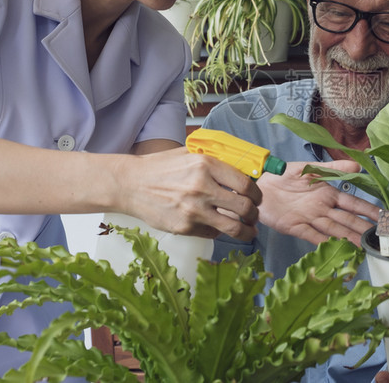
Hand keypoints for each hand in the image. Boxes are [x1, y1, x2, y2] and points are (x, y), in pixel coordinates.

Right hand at [122, 147, 261, 240]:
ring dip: (246, 231)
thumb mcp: (189, 155)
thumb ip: (214, 162)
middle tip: (254, 216)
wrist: (131, 184)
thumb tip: (242, 170)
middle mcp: (202, 187)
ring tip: (249, 231)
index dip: (257, 195)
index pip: (245, 184)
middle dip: (254, 214)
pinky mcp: (184, 227)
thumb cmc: (160, 167)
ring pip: (233, 227)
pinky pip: (212, 233)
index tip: (257, 198)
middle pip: (244, 208)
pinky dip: (218, 231)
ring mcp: (193, 210)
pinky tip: (218, 227)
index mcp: (206, 165)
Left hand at [256, 160, 380, 245]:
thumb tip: (358, 164)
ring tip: (364, 248)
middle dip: (363, 229)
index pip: (353, 203)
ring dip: (348, 239)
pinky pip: (312, 236)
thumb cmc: (283, 174)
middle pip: (346, 220)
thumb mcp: (308, 168)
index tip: (384, 217)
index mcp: (327, 193)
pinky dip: (324, 242)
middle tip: (379, 238)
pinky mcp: (295, 227)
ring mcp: (310, 219)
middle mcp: (322, 208)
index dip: (368, 210)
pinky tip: (337, 249)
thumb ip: (332, 168)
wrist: (259, 184)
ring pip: (333, 230)